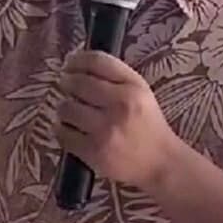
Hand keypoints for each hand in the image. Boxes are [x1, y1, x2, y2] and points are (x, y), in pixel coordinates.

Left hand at [56, 49, 178, 193]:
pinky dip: (62, 129)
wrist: (160, 162)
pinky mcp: (94, 152)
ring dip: (65, 107)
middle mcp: (120, 106)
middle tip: (67, 86)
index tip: (69, 64)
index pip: (97, 62)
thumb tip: (76, 63)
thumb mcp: (140, 91)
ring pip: (67, 107)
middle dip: (67, 82)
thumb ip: (114, 74)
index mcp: (133, 87)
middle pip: (78, 82)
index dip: (77, 60)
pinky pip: (63, 132)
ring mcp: (106, 130)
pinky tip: (70, 129)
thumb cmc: (146, 123)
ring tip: (71, 111)